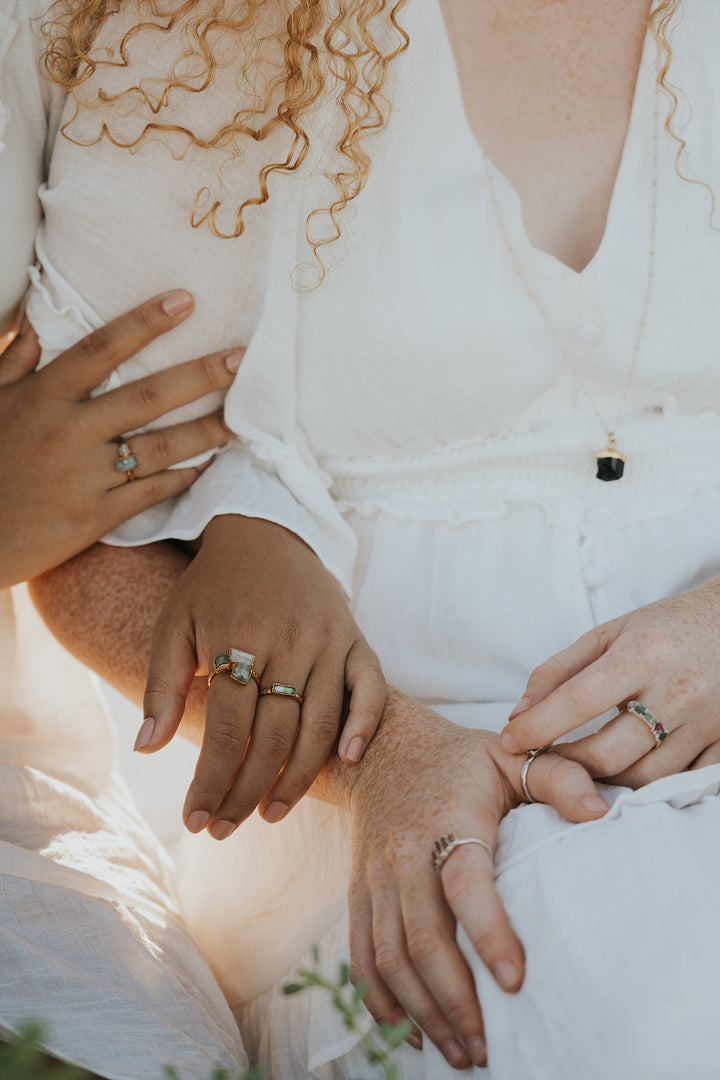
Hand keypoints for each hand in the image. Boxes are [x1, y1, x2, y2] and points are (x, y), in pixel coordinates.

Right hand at [0, 291, 242, 587]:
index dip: (144, 322)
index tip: (185, 301)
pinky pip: (148, 493)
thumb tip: (35, 326)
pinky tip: (206, 466)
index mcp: (43, 398)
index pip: (101, 349)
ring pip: (159, 449)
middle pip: (146, 397)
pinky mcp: (93, 517)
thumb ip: (12, 363)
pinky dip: (180, 479)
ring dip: (204, 433)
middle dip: (199, 376)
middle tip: (242, 360)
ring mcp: (84, 477)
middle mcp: (68, 433)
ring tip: (239, 421)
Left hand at [140, 514, 385, 835]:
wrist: (264, 530)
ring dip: (298, 778)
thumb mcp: (173, 624)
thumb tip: (147, 749)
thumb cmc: (212, 585)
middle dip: (246, 791)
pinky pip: (371, 685)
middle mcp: (289, 641)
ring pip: (320, 724)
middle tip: (224, 828)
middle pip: (273, 736)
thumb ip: (161, 686)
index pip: (226, 729)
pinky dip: (365, 723)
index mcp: (239, 638)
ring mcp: (329, 639)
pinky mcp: (355, 636)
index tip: (196, 820)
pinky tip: (347, 760)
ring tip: (270, 813)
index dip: (212, 781)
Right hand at [345, 690, 606, 1069]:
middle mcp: (403, 852)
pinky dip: (379, 997)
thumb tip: (602, 813)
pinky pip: (360, 952)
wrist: (382, 747)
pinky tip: (408, 1029)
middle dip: (454, 1000)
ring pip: (387, 956)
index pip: (464, 883)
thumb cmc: (460, 759)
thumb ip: (559, 778)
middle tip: (488, 1049)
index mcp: (449, 818)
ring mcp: (375, 876)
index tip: (515, 981)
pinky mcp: (357, 891)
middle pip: (421, 937)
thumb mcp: (512, 753)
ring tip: (457, 1052)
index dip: (488, 933)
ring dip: (420, 1011)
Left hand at [499, 577, 719, 785]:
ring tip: (587, 763)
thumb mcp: (607, 634)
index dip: (538, 726)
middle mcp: (679, 689)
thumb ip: (558, 672)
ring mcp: (707, 721)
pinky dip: (647, 783)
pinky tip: (629, 769)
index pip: (578, 700)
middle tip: (549, 757)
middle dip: (569, 762)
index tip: (511, 740)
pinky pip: (680, 782)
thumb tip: (518, 714)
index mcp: (643, 654)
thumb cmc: (664, 628)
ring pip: (644, 777)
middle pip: (610, 752)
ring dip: (606, 779)